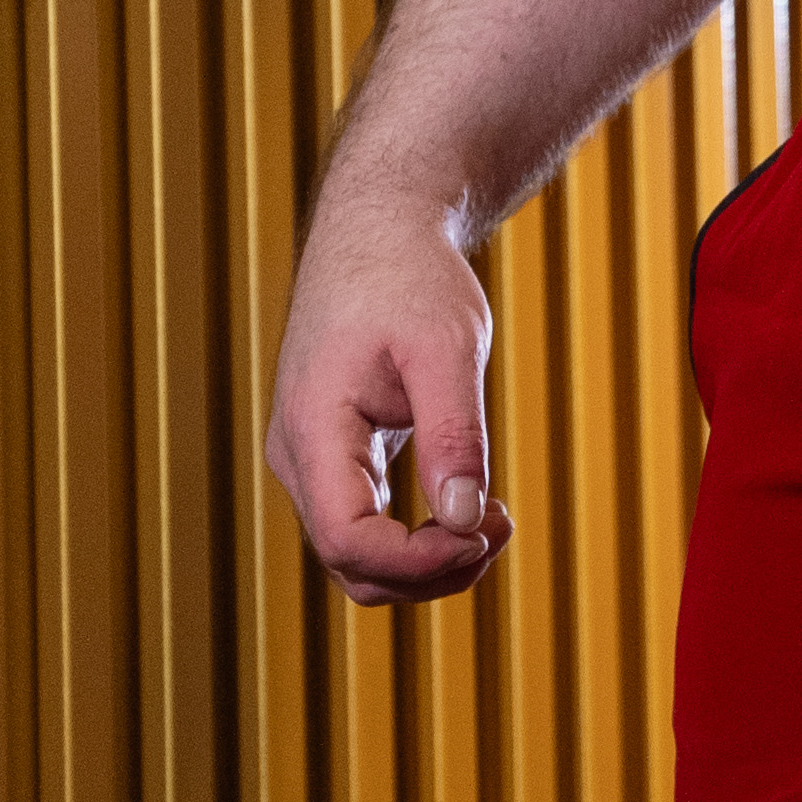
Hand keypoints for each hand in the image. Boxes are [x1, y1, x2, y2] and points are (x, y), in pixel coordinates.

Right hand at [266, 181, 512, 606]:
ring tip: (494, 520)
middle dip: (432, 569)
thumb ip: (454, 431)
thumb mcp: (447, 345)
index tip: (482, 531)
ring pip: (357, 558)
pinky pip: (366, 526)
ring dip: (428, 562)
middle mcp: (300, 456)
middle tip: (501, 525)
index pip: (348, 540)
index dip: (418, 560)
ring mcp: (312, 461)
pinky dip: (418, 537)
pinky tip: (470, 508)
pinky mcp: (335, 458)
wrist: (377, 232)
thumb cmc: (409, 277)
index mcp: (314, 427)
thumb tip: (463, 517)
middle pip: (351, 565)